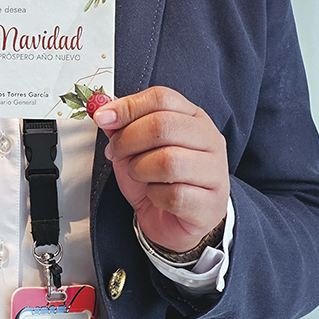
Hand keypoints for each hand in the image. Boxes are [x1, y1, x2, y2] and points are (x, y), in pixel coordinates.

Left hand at [92, 86, 228, 253]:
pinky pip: (174, 195)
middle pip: (163, 124)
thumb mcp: (134, 148)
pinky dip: (155, 196)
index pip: (162, 97)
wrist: (171, 220)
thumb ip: (121, 127)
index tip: (103, 117)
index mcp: (193, 117)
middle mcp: (210, 139)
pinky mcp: (211, 203)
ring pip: (168, 161)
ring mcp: (215, 171)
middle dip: (128, 139)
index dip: (128, 106)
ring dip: (140, 170)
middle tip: (116, 152)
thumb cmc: (157, 180)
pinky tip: (157, 196)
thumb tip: (103, 112)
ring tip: (139, 175)